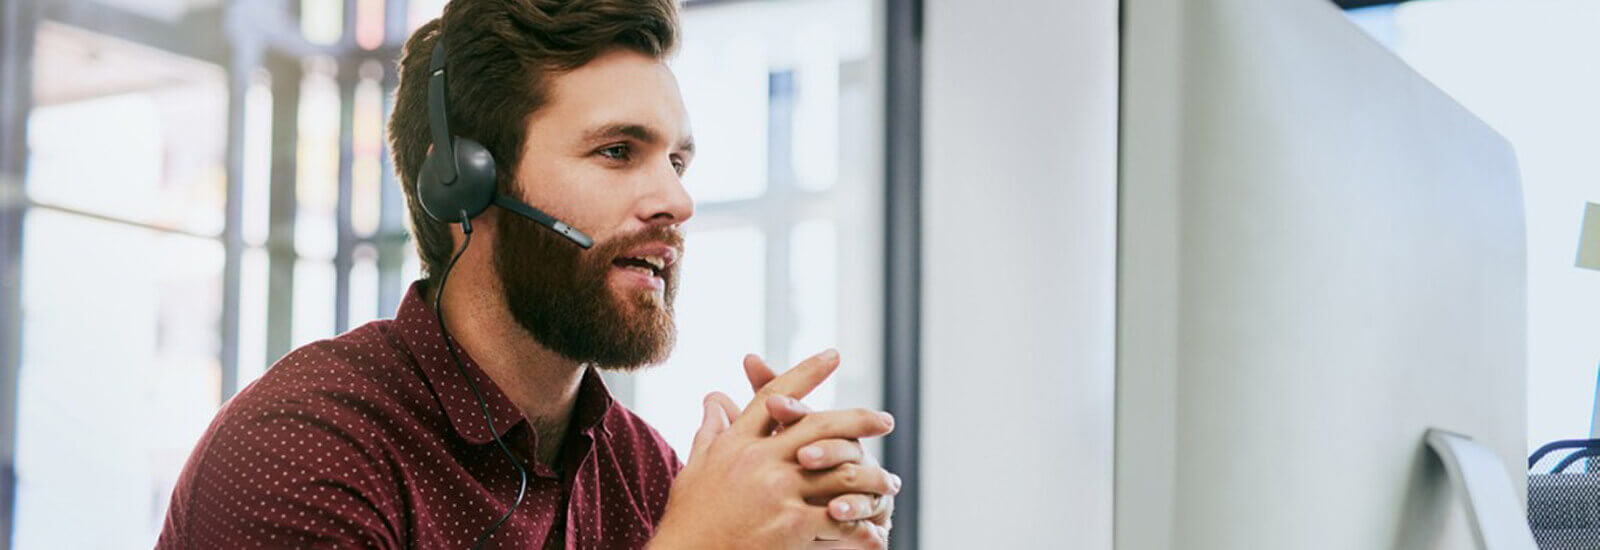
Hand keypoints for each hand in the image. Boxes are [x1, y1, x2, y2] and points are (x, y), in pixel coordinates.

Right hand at [650, 350, 897, 549]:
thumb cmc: (688, 521)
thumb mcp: (694, 468)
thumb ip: (710, 431)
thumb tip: (714, 397)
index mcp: (736, 443)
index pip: (775, 397)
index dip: (806, 373)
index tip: (833, 355)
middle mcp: (759, 460)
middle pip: (819, 426)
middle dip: (859, 420)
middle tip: (886, 420)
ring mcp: (776, 491)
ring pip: (839, 473)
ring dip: (870, 479)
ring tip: (889, 484)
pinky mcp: (789, 525)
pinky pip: (837, 518)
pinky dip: (858, 524)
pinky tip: (874, 528)